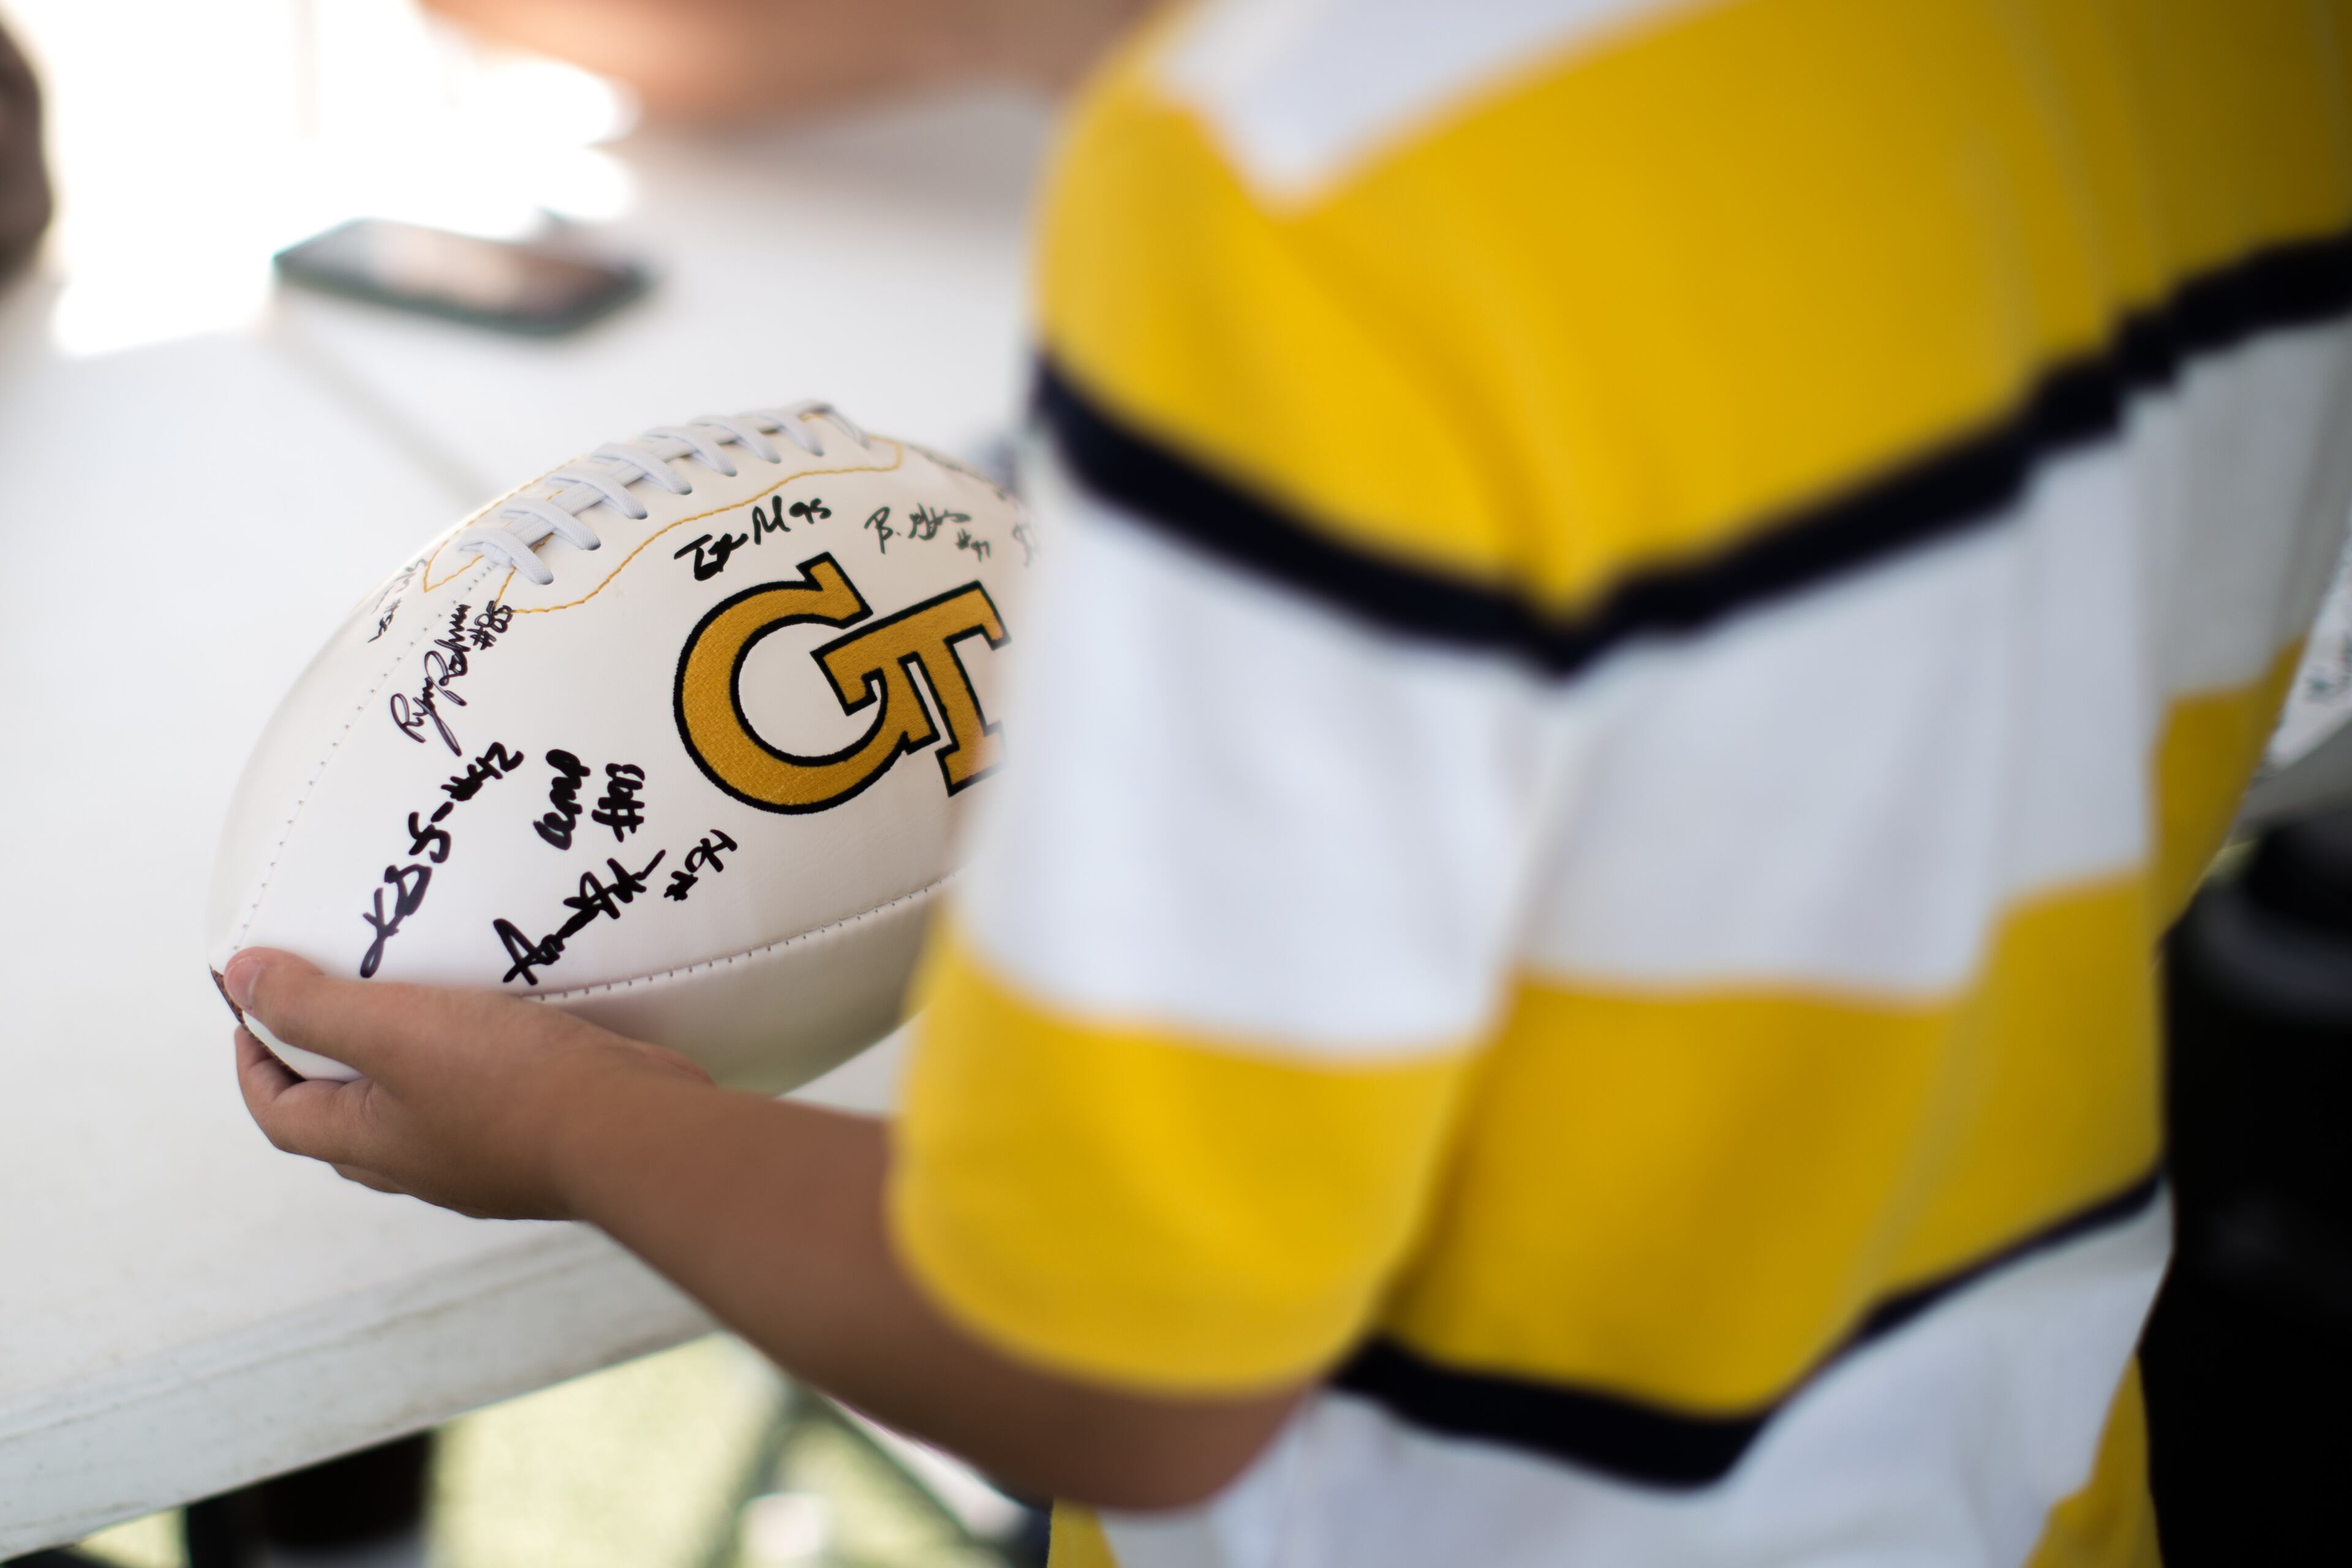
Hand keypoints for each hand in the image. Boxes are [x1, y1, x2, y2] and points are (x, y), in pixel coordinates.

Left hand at [226, 948, 714, 1219]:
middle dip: (322, 1070)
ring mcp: (485, 1157)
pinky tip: (504, 1021)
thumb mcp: (397, 1030)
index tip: (255, 1012)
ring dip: (402, 1070)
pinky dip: (473, 1065)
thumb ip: (315, 1005)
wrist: (632, 1131)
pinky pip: (486, 1102)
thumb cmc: (512, 1086)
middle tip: (327, 1008)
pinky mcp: (541, 1137)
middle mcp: (423, 1163)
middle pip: (344, 1122)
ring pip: (418, 1116)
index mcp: (374, 1145)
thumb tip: (239, 979)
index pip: (282, 1116)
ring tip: (417, 1005)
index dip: (254, 1067)